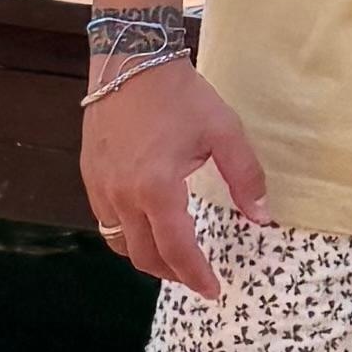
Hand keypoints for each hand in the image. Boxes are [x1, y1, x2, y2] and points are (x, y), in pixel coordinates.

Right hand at [82, 58, 265, 288]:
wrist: (132, 60)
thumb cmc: (182, 95)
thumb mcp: (225, 132)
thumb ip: (245, 177)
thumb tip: (261, 216)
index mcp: (158, 189)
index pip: (177, 251)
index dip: (196, 276)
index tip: (213, 291)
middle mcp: (122, 196)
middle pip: (144, 257)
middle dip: (172, 274)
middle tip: (196, 277)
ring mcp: (101, 187)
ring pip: (119, 243)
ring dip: (147, 256)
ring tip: (173, 255)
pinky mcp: (90, 175)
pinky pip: (106, 220)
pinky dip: (127, 233)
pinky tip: (147, 223)